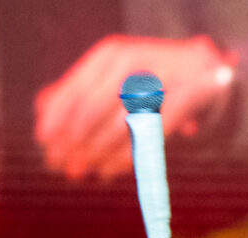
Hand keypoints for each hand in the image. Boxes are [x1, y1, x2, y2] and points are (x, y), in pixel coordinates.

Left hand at [34, 34, 232, 180]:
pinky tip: (107, 172)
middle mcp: (134, 64)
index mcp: (111, 55)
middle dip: (73, 142)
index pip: (75, 88)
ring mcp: (161, 82)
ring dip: (95, 154)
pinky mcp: (185, 102)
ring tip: (79, 172)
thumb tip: (41, 107)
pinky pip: (148, 138)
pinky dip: (125, 158)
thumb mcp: (111, 74)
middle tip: (59, 165)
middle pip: (93, 109)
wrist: (206, 68)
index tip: (43, 142)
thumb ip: (77, 88)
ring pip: (119, 127)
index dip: (56, 118)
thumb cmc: (147, 78)